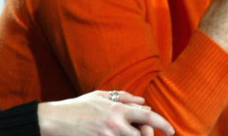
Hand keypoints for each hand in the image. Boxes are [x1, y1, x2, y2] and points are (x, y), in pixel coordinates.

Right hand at [38, 90, 174, 135]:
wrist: (55, 120)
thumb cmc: (78, 106)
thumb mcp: (101, 96)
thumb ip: (125, 98)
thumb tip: (144, 102)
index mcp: (117, 109)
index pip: (147, 116)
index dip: (163, 124)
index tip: (171, 130)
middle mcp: (115, 124)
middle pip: (143, 135)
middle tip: (146, 134)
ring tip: (130, 132)